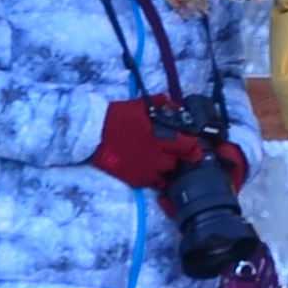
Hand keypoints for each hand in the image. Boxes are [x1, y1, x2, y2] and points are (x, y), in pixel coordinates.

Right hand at [92, 97, 207, 188]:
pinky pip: (153, 182)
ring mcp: (148, 170)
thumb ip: (160, 105)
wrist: (93, 136)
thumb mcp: (140, 106)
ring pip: (166, 173)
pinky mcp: (137, 179)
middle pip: (178, 162)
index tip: (194, 148)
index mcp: (161, 137)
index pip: (188, 147)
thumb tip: (175, 106)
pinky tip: (148, 167)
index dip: (193, 148)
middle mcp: (158, 156)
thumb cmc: (117, 118)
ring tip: (157, 158)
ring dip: (165, 166)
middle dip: (176, 156)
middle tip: (170, 150)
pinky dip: (154, 176)